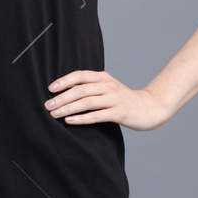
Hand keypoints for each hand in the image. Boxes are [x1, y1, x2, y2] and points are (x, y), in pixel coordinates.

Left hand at [45, 70, 173, 131]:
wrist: (150, 108)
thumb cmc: (124, 99)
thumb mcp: (108, 88)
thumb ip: (92, 87)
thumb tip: (65, 91)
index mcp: (104, 77)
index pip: (80, 75)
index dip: (64, 81)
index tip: (50, 89)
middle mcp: (108, 86)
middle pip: (80, 90)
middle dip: (61, 98)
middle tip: (47, 105)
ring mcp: (114, 99)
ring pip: (86, 102)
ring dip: (67, 108)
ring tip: (54, 114)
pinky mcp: (118, 113)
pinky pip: (96, 116)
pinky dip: (81, 119)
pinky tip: (70, 121)